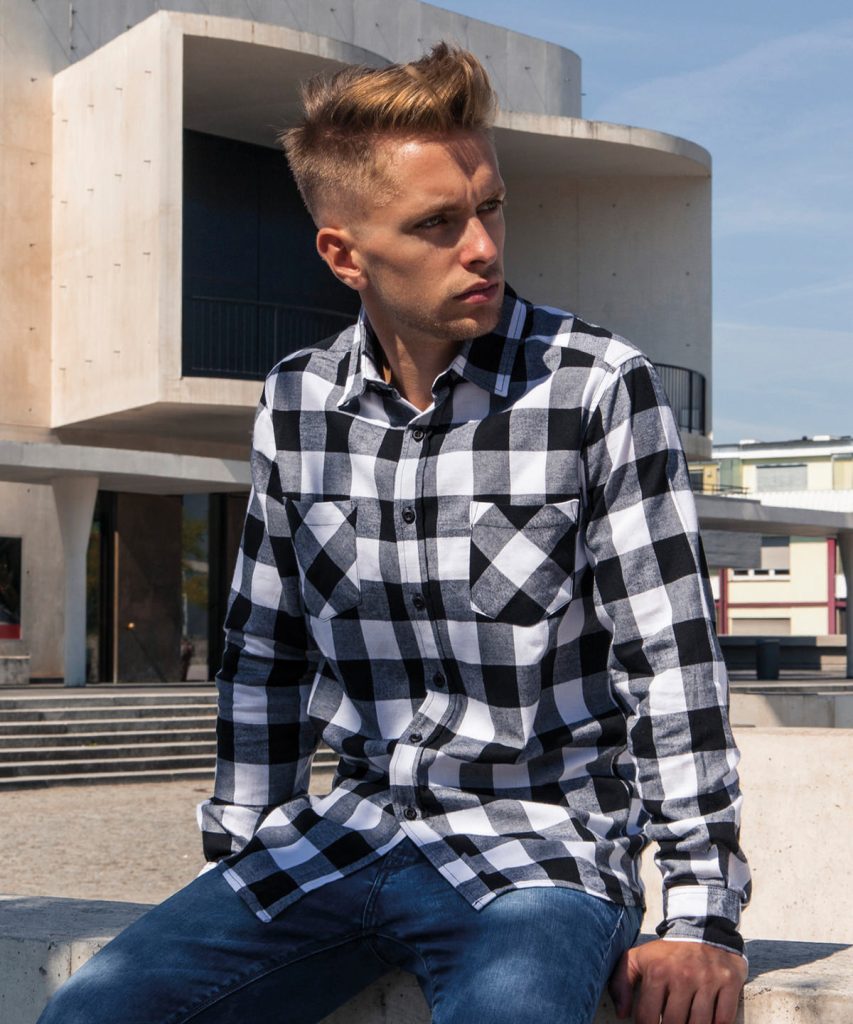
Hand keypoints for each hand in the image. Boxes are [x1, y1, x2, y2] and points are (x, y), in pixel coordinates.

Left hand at [608, 939, 746, 1023]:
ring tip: (687, 1021)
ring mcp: (707, 980)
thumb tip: (622, 1013)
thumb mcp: (639, 958)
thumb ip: (621, 982)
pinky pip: (723, 1020)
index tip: (651, 1023)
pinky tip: (707, 1020)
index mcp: (658, 971)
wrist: (702, 928)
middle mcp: (682, 976)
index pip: (647, 1017)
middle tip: (670, 1022)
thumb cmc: (668, 952)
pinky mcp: (729, 983)